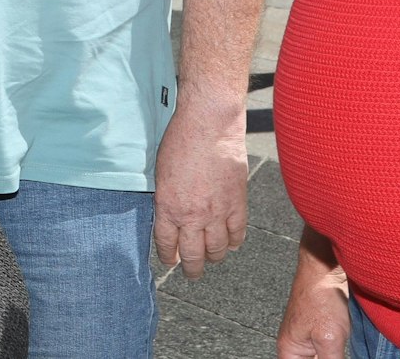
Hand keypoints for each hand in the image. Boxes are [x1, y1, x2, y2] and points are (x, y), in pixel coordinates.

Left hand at [152, 103, 249, 278]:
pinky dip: (234, 242)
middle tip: (192, 273)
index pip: (166, 245)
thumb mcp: (161, 173)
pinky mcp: (238, 205)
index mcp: (168, 208)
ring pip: (217, 250)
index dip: (168, 257)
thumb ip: (167, 200)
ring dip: (213, 257)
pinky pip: (238, 234)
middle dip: (191, 269)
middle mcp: (192, 217)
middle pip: (192, 256)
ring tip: (211, 258)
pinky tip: (231, 242)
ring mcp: (217, 213)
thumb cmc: (181, 141)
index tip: (171, 261)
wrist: (209, 126)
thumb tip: (172, 216)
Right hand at [277, 229, 347, 358]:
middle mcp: (296, 346)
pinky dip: (337, 354)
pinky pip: (328, 351)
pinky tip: (345, 348)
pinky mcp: (323, 330)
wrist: (326, 269)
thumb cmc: (319, 296)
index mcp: (289, 351)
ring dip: (333, 356)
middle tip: (335, 351)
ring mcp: (310, 338)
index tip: (328, 358)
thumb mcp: (329, 341)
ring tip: (338, 346)